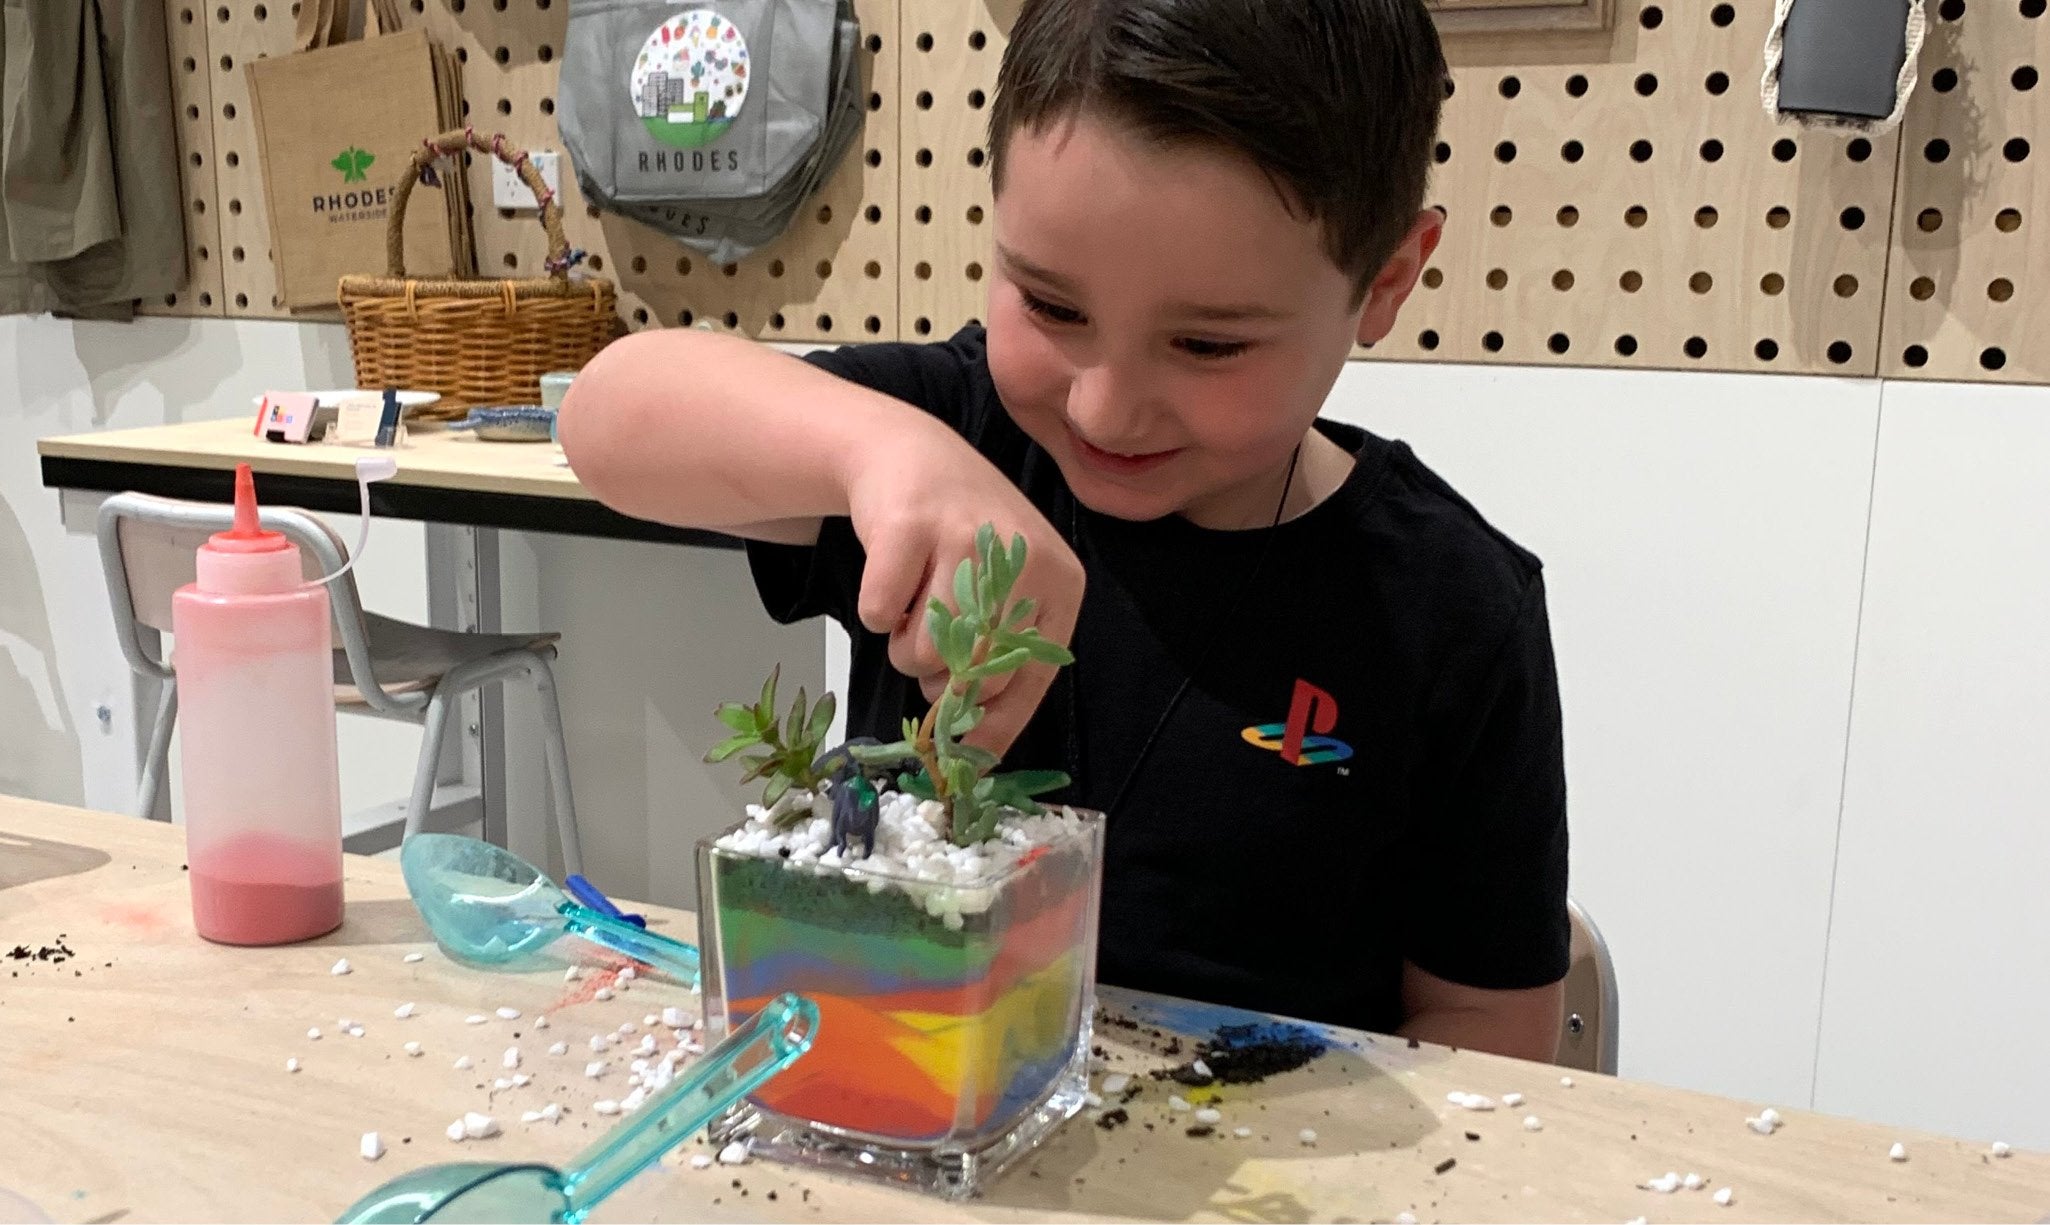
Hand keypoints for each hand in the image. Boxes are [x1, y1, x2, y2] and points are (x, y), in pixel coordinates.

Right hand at [843, 418, 1083, 758]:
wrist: (914, 457)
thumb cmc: (964, 541)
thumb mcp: (1004, 594)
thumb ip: (1001, 662)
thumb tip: (978, 750)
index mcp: (1059, 581)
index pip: (1033, 677)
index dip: (995, 722)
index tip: (965, 751)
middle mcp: (1022, 557)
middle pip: (975, 672)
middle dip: (941, 680)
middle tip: (929, 648)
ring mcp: (964, 536)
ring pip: (923, 652)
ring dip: (904, 645)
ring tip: (913, 605)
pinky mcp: (907, 525)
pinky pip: (878, 615)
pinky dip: (875, 610)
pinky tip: (892, 575)